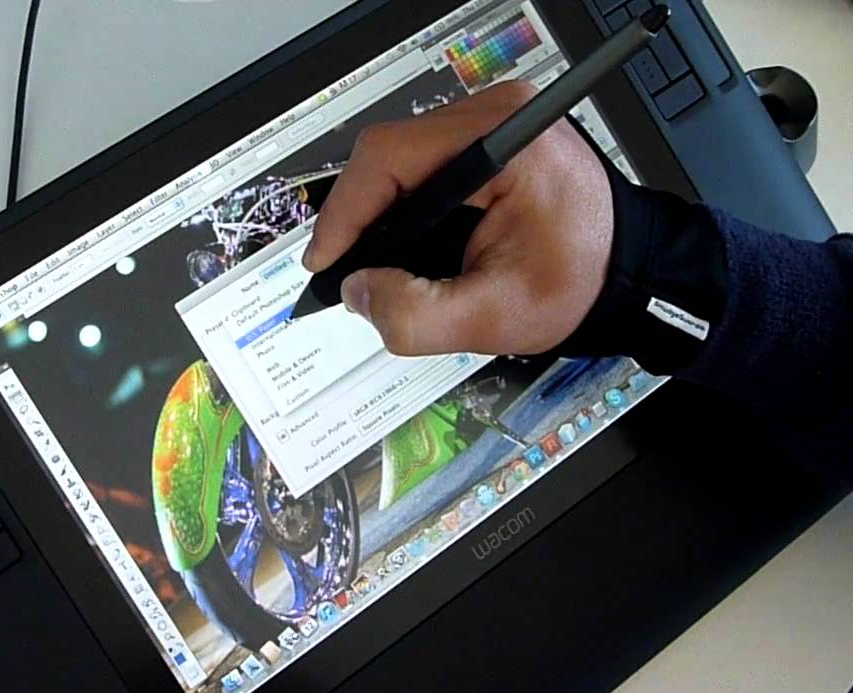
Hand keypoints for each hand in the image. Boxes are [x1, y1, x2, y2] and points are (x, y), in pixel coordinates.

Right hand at [301, 80, 614, 356]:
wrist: (626, 271)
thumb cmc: (579, 283)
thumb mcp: (493, 317)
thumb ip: (416, 315)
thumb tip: (359, 292)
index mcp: (503, 143)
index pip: (388, 156)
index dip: (345, 212)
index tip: (326, 261)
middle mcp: (495, 116)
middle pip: (386, 155)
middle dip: (359, 218)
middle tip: (349, 272)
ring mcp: (489, 122)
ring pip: (397, 159)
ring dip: (379, 213)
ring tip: (376, 264)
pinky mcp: (485, 137)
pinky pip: (419, 163)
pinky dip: (401, 205)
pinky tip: (403, 243)